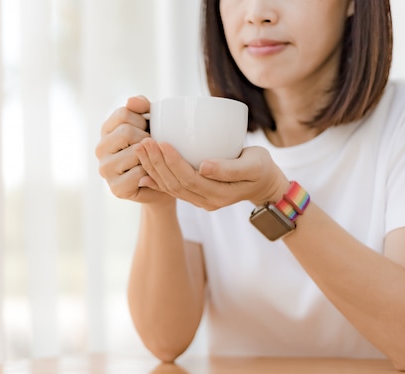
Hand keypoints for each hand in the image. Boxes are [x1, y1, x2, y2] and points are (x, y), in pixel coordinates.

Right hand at [96, 96, 173, 205]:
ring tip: (154, 159)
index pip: (123, 114)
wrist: (166, 181)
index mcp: (106, 130)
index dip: (143, 120)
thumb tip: (132, 101)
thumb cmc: (156, 149)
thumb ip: (142, 108)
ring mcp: (105, 169)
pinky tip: (152, 174)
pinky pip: (138, 173)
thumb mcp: (151, 124)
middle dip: (147, 138)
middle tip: (154, 147)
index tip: (150, 130)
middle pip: (125, 132)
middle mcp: (100, 149)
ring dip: (150, 156)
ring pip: (133, 152)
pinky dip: (150, 172)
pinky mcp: (116, 188)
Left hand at [135, 139, 289, 209]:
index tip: (161, 142)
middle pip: (175, 184)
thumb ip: (230, 168)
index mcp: (219, 194)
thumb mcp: (254, 165)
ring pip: (170, 188)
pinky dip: (156, 181)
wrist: (264, 184)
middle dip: (157, 163)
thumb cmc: (261, 168)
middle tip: (144, 142)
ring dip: (153, 169)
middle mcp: (206, 201)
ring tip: (140, 149)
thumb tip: (204, 166)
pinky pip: (172, 190)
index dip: (173, 162)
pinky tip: (142, 172)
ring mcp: (199, 200)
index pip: (189, 179)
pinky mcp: (196, 195)